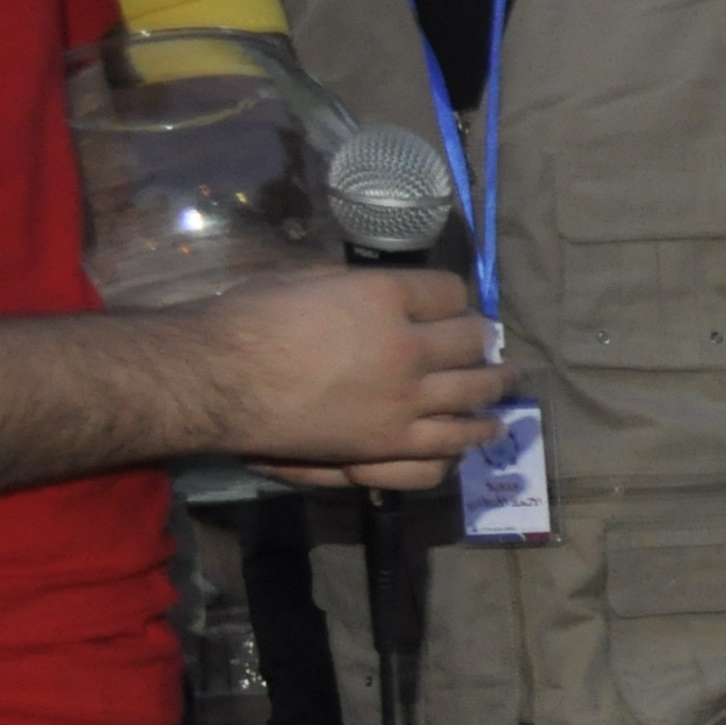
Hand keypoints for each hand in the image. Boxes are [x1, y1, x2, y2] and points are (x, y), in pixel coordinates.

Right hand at [211, 266, 508, 487]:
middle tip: (493, 345)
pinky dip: (468, 439)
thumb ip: (355, 286)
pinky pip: (447, 445)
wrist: (218, 381)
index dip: (455, 297)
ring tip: (506, 386)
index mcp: (384, 297)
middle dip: (486, 341)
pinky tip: (478, 433)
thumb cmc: (248, 321)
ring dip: (497, 389)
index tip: (453, 305)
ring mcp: (405, 401)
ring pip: (475, 395)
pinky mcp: (390, 444)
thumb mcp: (305, 279)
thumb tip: (382, 294)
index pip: (450, 292)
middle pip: (474, 342)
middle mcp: (408, 348)